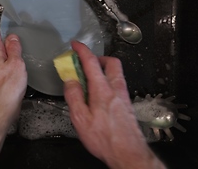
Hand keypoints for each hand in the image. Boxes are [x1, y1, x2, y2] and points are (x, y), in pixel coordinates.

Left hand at [0, 27, 26, 128]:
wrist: (0, 112)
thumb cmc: (7, 90)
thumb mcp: (15, 64)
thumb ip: (14, 49)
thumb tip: (12, 36)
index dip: (3, 26)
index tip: (12, 21)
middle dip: (8, 37)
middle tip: (21, 32)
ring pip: (2, 55)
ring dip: (11, 50)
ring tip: (22, 45)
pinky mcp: (0, 80)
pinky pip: (6, 65)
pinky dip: (12, 61)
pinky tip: (21, 63)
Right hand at [64, 41, 164, 168]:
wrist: (128, 153)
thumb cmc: (105, 138)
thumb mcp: (80, 119)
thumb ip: (74, 97)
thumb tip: (70, 81)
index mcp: (102, 89)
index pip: (92, 62)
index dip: (82, 50)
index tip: (75, 44)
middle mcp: (116, 89)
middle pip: (111, 63)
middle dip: (98, 58)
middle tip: (86, 63)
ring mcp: (124, 96)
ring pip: (116, 73)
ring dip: (103, 70)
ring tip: (90, 80)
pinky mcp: (127, 104)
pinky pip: (118, 84)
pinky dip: (107, 81)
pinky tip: (98, 94)